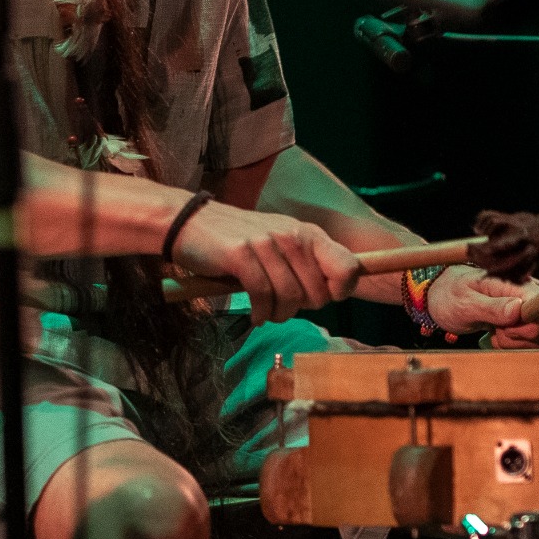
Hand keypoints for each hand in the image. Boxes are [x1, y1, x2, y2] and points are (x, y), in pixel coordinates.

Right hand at [171, 200, 361, 325]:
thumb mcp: (280, 244)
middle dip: (303, 308)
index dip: (340, 291)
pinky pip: (263, 296)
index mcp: (307, 233)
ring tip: (268, 313)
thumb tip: (330, 293)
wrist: (190, 223)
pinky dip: (262, 313)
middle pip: (318, 293)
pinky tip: (256, 314)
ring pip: (290, 297)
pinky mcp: (241, 255)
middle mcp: (291, 235)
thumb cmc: (239, 240)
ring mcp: (266, 244)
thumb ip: (306, 263)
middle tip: (284, 305)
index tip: (322, 298)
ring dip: (280, 315)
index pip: (348, 267)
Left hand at [425, 265, 538, 347]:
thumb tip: (518, 309)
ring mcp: (528, 311)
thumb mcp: (465, 302)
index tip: (506, 326)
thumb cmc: (451, 294)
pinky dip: (511, 345)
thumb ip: (492, 307)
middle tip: (494, 328)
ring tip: (492, 330)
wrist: (442, 297)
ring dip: (513, 342)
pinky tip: (495, 335)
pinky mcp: (523, 325)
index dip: (533, 324)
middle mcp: (529, 296)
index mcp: (519, 284)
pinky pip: (529, 344)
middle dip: (518, 336)